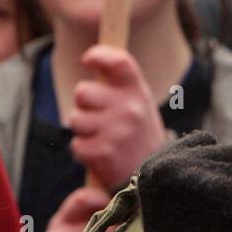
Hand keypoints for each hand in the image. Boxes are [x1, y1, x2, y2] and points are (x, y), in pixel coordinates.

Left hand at [69, 45, 166, 190]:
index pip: (118, 61)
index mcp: (138, 92)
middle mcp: (130, 108)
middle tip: (97, 118)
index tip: (87, 60)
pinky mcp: (104, 152)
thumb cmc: (140, 136)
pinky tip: (101, 156)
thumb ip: (120, 86)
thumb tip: (92, 59)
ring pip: (75, 120)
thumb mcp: (140, 105)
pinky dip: (83, 152)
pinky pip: (76, 145)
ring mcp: (117, 130)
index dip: (99, 55)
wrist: (156, 177)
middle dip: (83, 106)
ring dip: (82, 132)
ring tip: (102, 139)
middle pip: (83, 92)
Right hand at [137, 131, 231, 231]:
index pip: (205, 139)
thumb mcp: (164, 196)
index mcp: (157, 164)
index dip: (213, 166)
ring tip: (230, 224)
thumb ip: (184, 165)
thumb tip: (207, 139)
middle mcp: (174, 166)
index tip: (208, 195)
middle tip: (222, 213)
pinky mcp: (227, 198)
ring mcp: (201, 180)